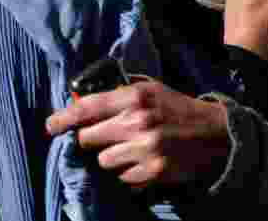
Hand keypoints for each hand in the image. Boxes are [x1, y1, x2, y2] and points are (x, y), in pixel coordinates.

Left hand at [45, 80, 230, 188]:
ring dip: (111, 157)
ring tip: (129, 149)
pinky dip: (128, 173)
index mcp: (134, 97)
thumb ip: (118, 94)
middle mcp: (137, 122)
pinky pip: (123, 178)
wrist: (217, 134)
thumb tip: (81, 102)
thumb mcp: (150, 89)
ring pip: (103, 161)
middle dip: (91, 139)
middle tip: (105, 136)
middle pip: (88, 138)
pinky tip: (142, 161)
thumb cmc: (177, 108)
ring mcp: (145, 149)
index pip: (87, 108)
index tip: (51, 126)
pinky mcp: (154, 171)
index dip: (64, 118)